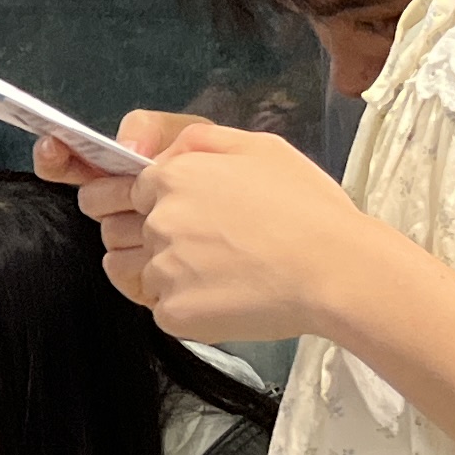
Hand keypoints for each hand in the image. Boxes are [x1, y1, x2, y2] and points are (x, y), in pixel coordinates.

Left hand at [66, 113, 394, 343]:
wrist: (336, 270)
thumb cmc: (307, 207)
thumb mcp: (259, 147)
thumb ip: (197, 141)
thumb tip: (156, 153)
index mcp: (172, 177)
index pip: (122, 190)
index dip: (141, 202)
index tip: (170, 213)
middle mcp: (158, 221)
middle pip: (119, 230)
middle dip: (143, 235)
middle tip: (195, 243)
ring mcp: (163, 270)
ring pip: (134, 271)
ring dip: (159, 271)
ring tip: (211, 270)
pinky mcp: (174, 313)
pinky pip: (161, 308)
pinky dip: (185, 306)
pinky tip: (224, 295)